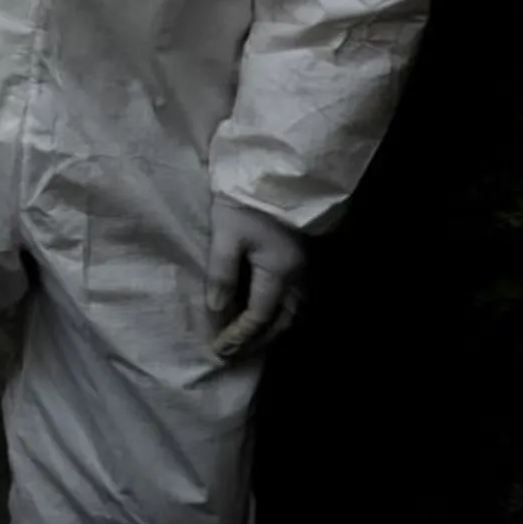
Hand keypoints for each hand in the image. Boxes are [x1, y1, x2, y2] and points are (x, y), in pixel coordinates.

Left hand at [206, 197, 307, 359]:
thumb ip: (221, 274)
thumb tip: (216, 310)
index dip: (238, 335)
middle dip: (257, 341)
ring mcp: (306, 267)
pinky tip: (270, 317)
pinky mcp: (306, 258)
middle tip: (233, 354)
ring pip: (294, 313)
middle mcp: (298, 275)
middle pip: (281, 322)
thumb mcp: (226, 233)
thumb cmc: (246, 199)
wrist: (276, 169)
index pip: (258, 316)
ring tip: (250, 342)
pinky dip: (283, 316)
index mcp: (279, 271)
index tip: (218, 349)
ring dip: (272, 332)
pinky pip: (298, 299)